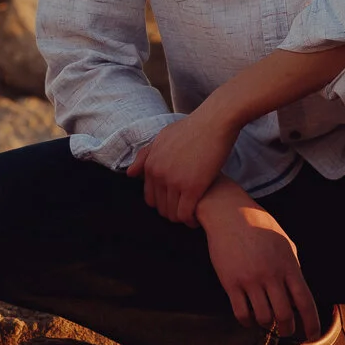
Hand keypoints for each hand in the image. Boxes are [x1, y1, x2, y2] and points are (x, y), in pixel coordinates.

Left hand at [131, 110, 236, 224]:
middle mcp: (158, 175)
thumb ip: (145, 156)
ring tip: (193, 216)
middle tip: (186, 210)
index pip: (150, 198)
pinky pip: (185, 215)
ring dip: (182, 218)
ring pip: (173, 214)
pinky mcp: (192, 188)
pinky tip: (198, 218)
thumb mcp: (162, 137)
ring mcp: (174, 182)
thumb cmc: (191, 128)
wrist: (214, 122)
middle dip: (173, 212)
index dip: (163, 203)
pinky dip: (191, 221)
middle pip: (161, 208)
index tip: (177, 203)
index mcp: (151, 165)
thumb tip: (130, 175)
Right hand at [199, 190, 320, 339]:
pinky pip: (241, 313)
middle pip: (284, 315)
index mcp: (288, 265)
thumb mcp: (284, 242)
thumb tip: (299, 291)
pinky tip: (250, 318)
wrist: (228, 213)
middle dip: (288, 328)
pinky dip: (248, 321)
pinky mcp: (231, 283)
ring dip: (267, 325)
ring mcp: (250, 280)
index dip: (311, 323)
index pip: (305, 302)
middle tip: (286, 330)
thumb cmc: (258, 225)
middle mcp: (271, 275)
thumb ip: (294, 266)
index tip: (312, 335)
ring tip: (267, 322)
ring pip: (263, 318)